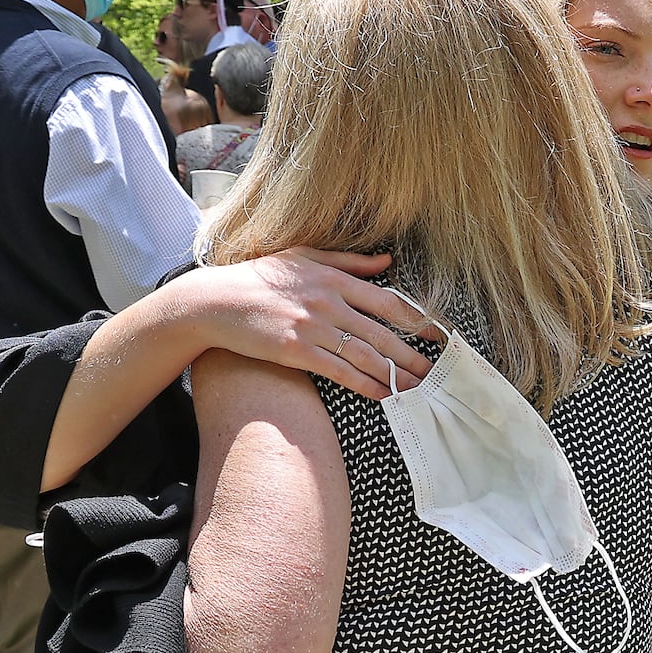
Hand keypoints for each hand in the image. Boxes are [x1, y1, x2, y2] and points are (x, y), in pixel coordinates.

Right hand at [188, 249, 440, 399]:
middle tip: (436, 373)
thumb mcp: (304, 257)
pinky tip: (383, 394)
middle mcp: (328, 302)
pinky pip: (339, 372)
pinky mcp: (295, 351)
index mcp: (333, 278)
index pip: (386, 300)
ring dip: (396, 375)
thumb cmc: (259, 277)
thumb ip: (348, 261)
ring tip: (417, 388)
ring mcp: (312, 328)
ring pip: (365, 355)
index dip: (415, 319)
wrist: (214, 301)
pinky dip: (365, 384)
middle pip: (382, 333)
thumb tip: (387, 260)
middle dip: (412, 355)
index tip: (437, 333)